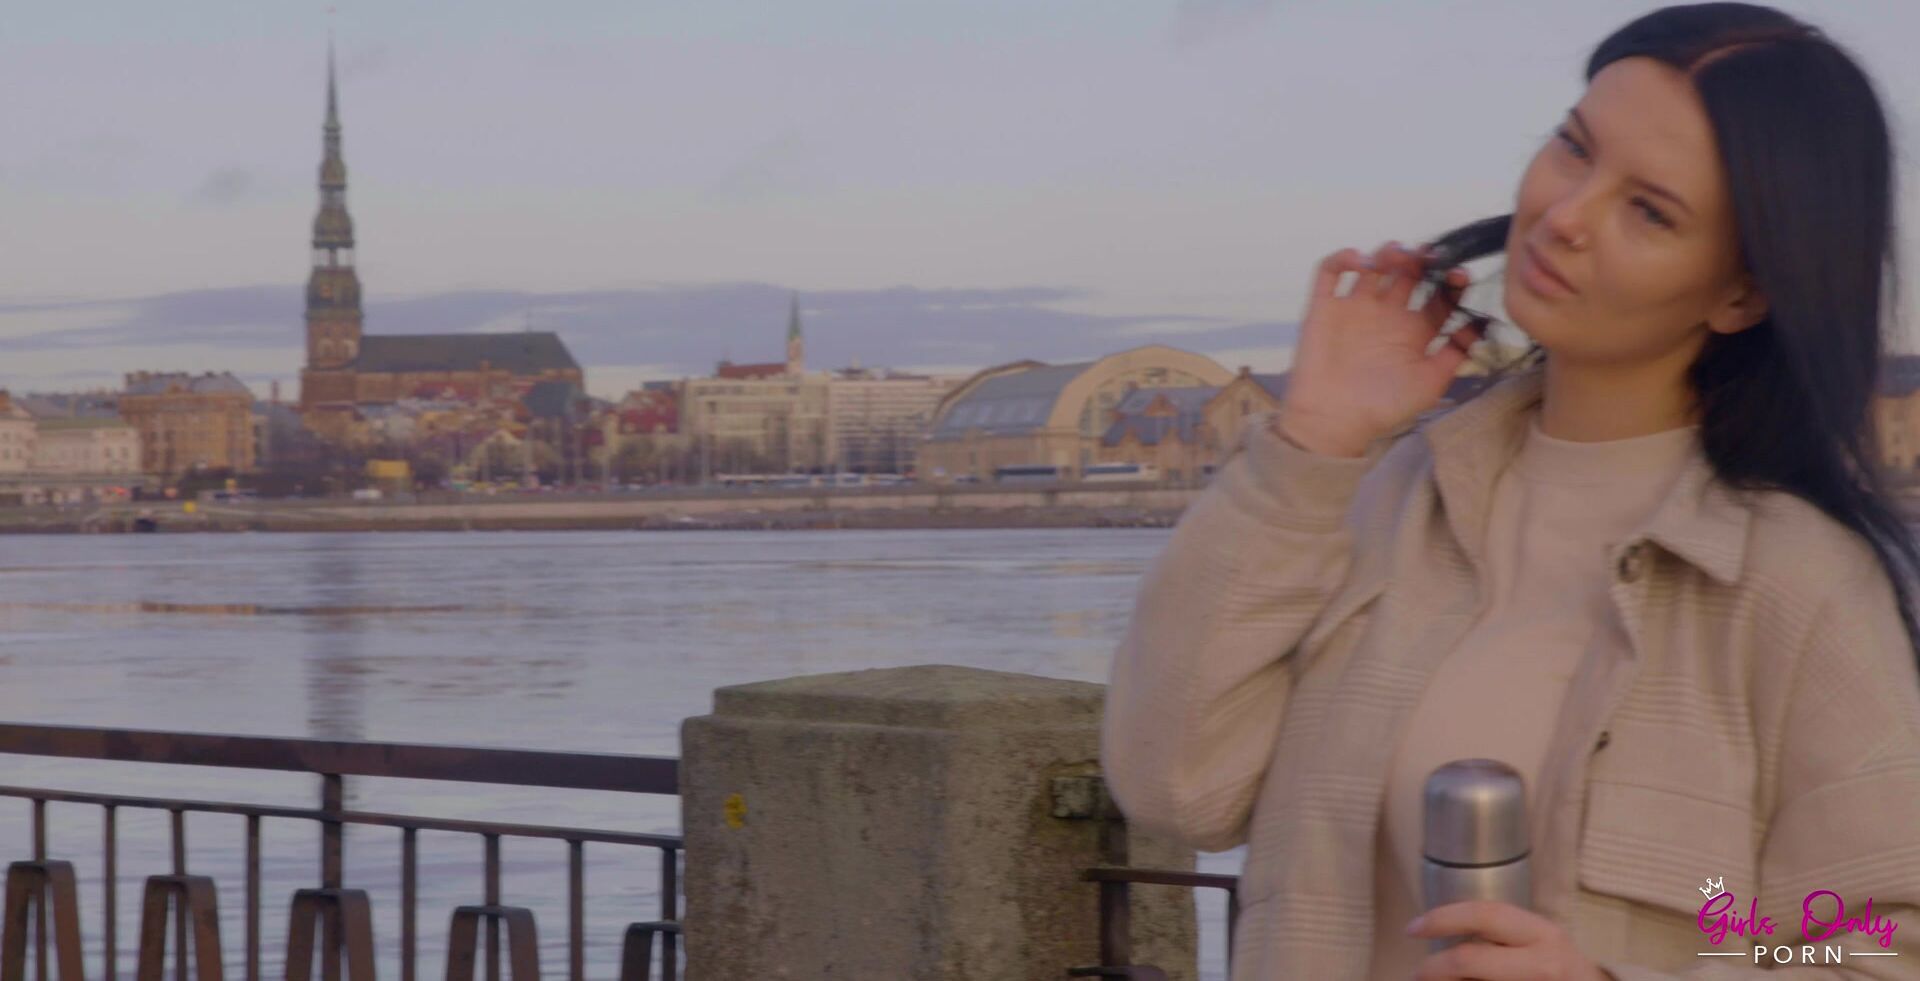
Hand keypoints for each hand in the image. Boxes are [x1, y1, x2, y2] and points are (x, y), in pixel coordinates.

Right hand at [1276, 240, 1479, 456]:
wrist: (1334, 421)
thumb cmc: (1382, 407)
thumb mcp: (1430, 385)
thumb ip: (1454, 355)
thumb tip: (1476, 325)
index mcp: (1414, 331)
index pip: (1438, 295)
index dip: (1451, 281)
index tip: (1459, 276)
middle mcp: (1387, 314)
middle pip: (1409, 273)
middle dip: (1422, 259)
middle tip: (1430, 257)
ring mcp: (1355, 308)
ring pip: (1374, 265)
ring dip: (1388, 253)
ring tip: (1398, 257)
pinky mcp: (1325, 306)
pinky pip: (1330, 272)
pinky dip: (1343, 258)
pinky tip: (1360, 262)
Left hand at [1407, 900, 1610, 980]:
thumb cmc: (1552, 964)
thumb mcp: (1533, 940)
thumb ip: (1494, 934)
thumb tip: (1433, 935)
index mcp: (1541, 933)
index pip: (1483, 915)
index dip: (1441, 918)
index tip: (1412, 928)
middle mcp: (1543, 962)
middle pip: (1468, 959)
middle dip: (1433, 967)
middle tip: (1418, 973)